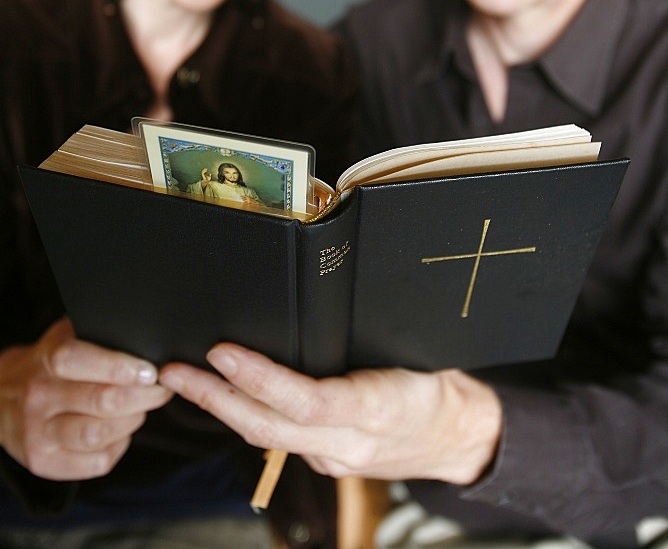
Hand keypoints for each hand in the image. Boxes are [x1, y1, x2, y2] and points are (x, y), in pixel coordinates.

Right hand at [0, 318, 172, 480]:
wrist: (1, 399)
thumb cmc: (47, 364)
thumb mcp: (64, 337)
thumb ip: (97, 334)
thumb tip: (144, 334)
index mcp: (46, 361)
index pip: (81, 361)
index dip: (120, 366)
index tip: (151, 370)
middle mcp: (39, 398)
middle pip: (101, 401)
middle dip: (142, 396)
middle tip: (160, 389)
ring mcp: (39, 434)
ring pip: (100, 434)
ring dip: (132, 421)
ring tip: (140, 408)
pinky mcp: (44, 463)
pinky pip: (97, 461)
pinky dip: (118, 445)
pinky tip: (119, 430)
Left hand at [160, 344, 501, 483]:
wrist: (455, 437)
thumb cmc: (434, 384)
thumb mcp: (412, 349)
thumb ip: (364, 334)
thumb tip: (319, 292)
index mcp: (374, 410)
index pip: (307, 401)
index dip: (260, 379)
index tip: (222, 352)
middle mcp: (348, 444)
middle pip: (268, 427)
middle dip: (214, 398)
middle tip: (172, 370)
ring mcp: (333, 460)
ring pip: (265, 438)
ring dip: (219, 409)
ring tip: (180, 379)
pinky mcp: (326, 462)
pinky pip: (277, 440)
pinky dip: (244, 416)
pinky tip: (221, 396)